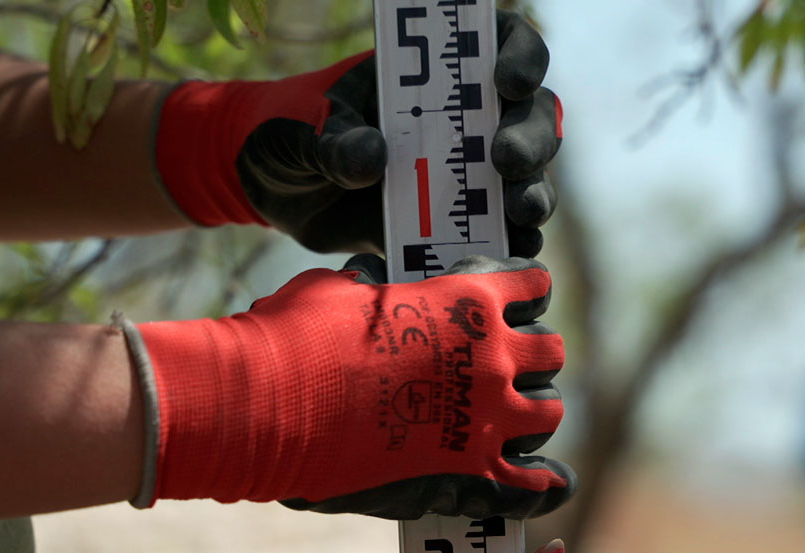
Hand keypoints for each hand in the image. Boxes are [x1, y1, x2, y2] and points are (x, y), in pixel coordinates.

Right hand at [126, 254, 574, 518]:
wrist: (266, 406)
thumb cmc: (293, 337)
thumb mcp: (340, 290)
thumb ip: (376, 288)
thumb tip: (373, 278)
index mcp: (467, 300)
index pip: (532, 286)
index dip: (524, 293)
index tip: (513, 302)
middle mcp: (492, 356)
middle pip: (550, 351)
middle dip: (531, 355)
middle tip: (505, 364)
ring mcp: (487, 416)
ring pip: (549, 411)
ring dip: (533, 411)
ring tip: (511, 417)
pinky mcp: (470, 471)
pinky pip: (533, 481)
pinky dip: (539, 481)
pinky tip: (540, 479)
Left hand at [153, 10, 561, 256]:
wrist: (272, 192)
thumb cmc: (291, 131)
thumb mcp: (303, 129)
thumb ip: (334, 142)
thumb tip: (371, 158)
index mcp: (433, 74)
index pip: (501, 46)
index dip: (519, 57)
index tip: (504, 81)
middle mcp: (464, 120)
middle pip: (530, 118)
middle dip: (530, 138)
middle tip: (507, 160)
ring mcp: (465, 175)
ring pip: (525, 178)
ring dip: (532, 195)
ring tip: (521, 215)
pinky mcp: (455, 226)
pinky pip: (499, 236)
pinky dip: (511, 247)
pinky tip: (514, 255)